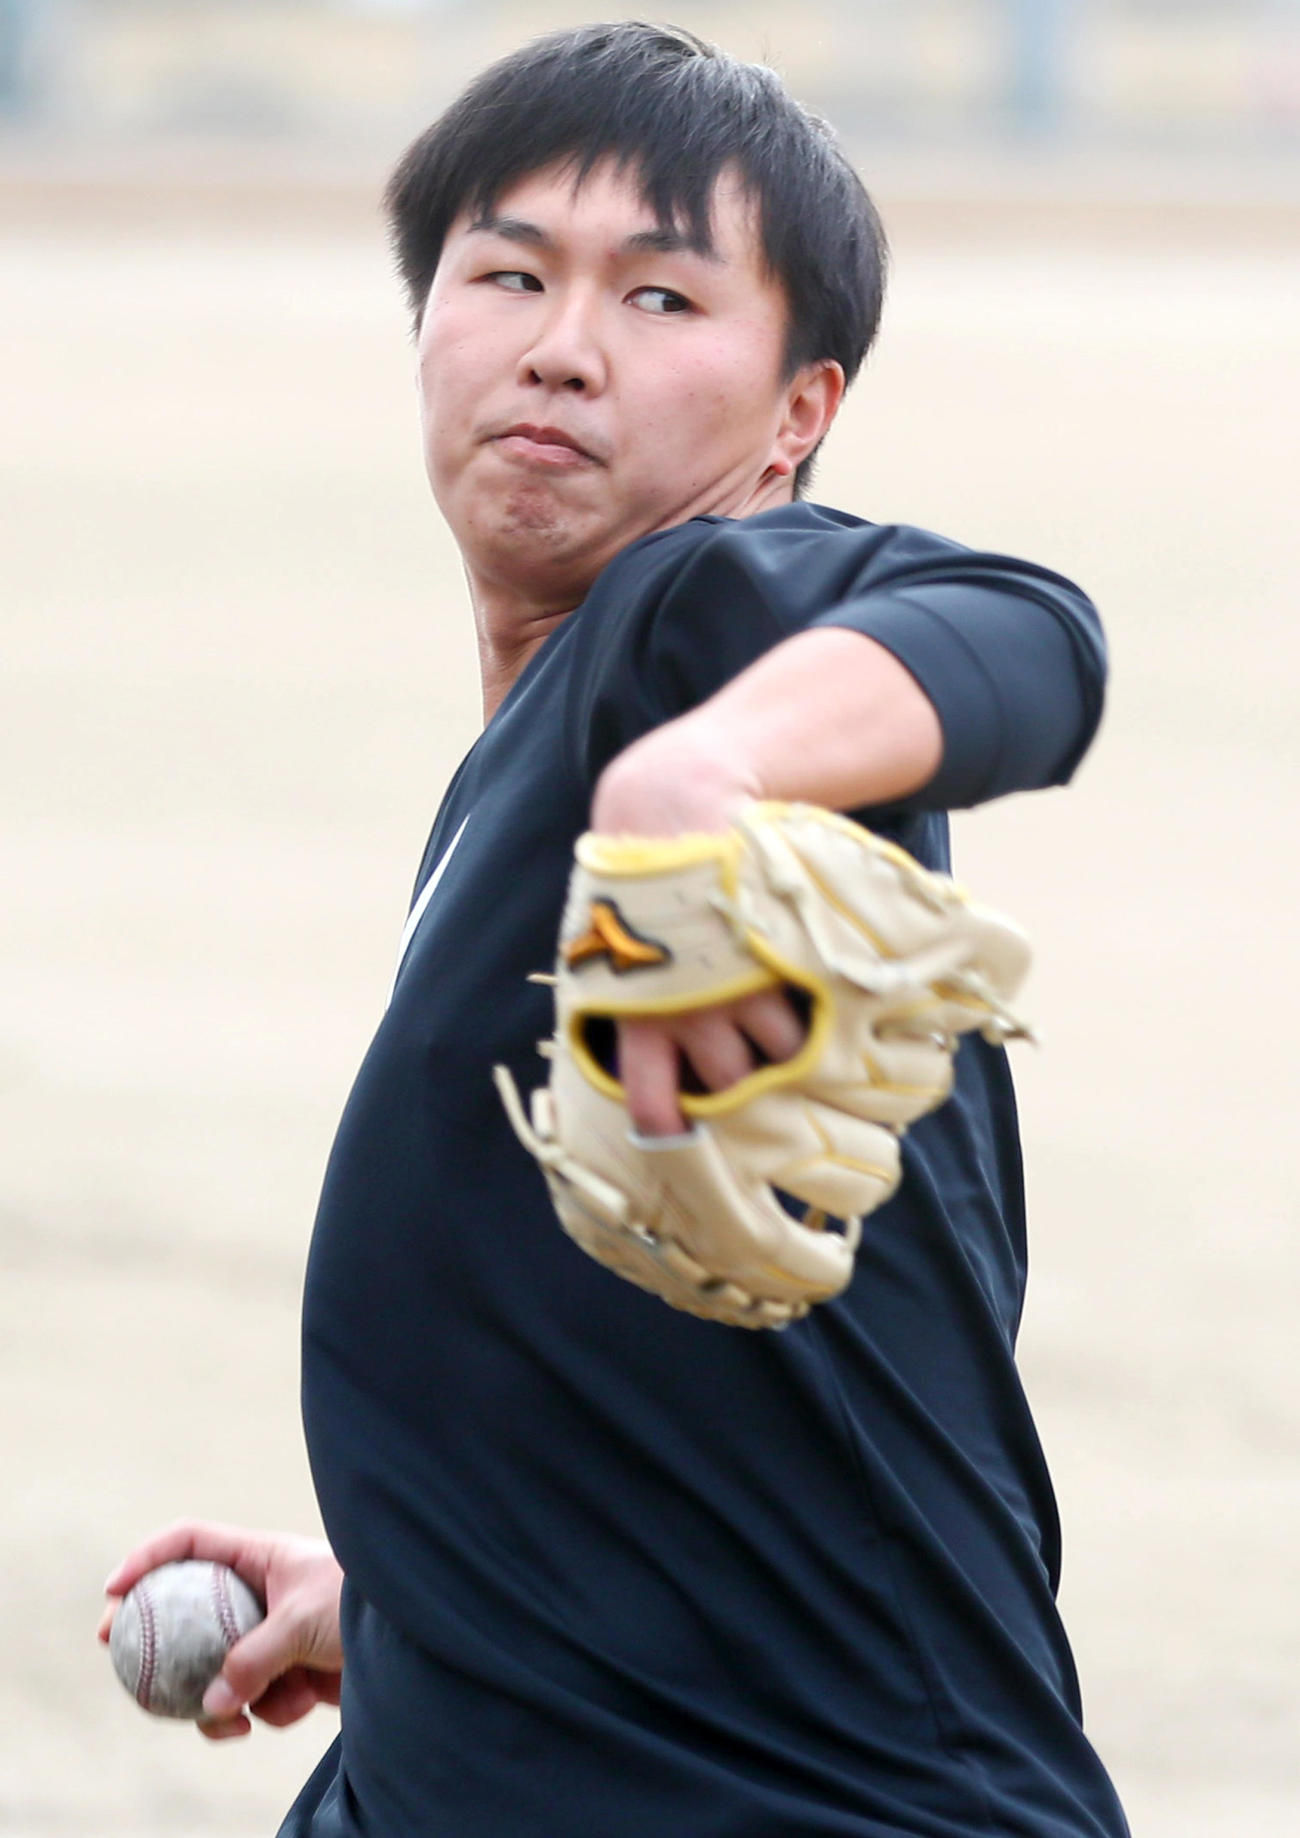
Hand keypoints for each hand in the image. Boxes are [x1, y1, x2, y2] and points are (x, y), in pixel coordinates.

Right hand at [99, 1521, 343, 1740]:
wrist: (419, 1639)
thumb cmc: (365, 1604)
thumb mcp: (303, 1620)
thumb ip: (254, 1660)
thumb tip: (214, 1706)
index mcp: (263, 1556)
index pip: (193, 1541)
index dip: (150, 1557)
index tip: (114, 1588)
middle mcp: (263, 1592)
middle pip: (189, 1609)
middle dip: (152, 1631)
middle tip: (114, 1650)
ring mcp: (274, 1634)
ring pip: (218, 1668)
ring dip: (225, 1698)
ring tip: (233, 1723)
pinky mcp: (292, 1673)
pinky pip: (256, 1698)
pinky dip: (270, 1710)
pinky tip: (296, 1708)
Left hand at [592, 719, 804, 1134]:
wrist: (673, 808)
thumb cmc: (634, 890)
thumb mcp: (609, 956)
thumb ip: (631, 1012)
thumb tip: (651, 1068)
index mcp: (639, 1017)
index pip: (652, 1102)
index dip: (671, 1134)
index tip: (686, 1145)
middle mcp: (692, 1012)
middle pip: (735, 1087)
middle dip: (749, 1090)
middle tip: (756, 1081)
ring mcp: (743, 986)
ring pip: (784, 1053)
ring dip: (790, 1049)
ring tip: (785, 1030)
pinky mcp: (782, 957)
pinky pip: (815, 1010)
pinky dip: (820, 1011)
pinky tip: (815, 999)